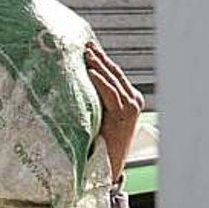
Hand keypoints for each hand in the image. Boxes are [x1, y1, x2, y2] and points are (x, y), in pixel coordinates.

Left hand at [85, 41, 143, 181]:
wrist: (109, 163)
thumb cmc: (100, 140)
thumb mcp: (99, 114)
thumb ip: (95, 99)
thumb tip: (76, 83)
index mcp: (129, 98)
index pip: (114, 74)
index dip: (101, 60)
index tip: (88, 48)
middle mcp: (133, 100)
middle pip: (114, 73)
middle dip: (100, 57)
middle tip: (86, 44)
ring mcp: (131, 107)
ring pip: (113, 81)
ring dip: (98, 65)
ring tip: (86, 54)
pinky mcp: (124, 115)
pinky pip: (111, 94)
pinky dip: (101, 82)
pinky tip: (91, 73)